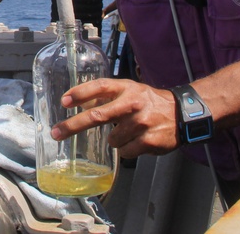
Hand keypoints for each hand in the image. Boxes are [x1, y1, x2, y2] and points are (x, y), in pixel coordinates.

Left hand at [51, 79, 177, 157]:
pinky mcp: (148, 141)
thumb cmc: (150, 102)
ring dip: (116, 139)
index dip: (80, 93)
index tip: (64, 101)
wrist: (183, 114)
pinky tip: (138, 141)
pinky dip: (127, 149)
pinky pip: (124, 152)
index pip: (100, 87)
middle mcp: (132, 103)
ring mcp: (141, 123)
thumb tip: (77, 101)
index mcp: (126, 88)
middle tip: (56, 132)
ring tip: (131, 132)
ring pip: (111, 139)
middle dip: (73, 125)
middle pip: (97, 116)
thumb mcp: (130, 90)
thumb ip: (107, 95)